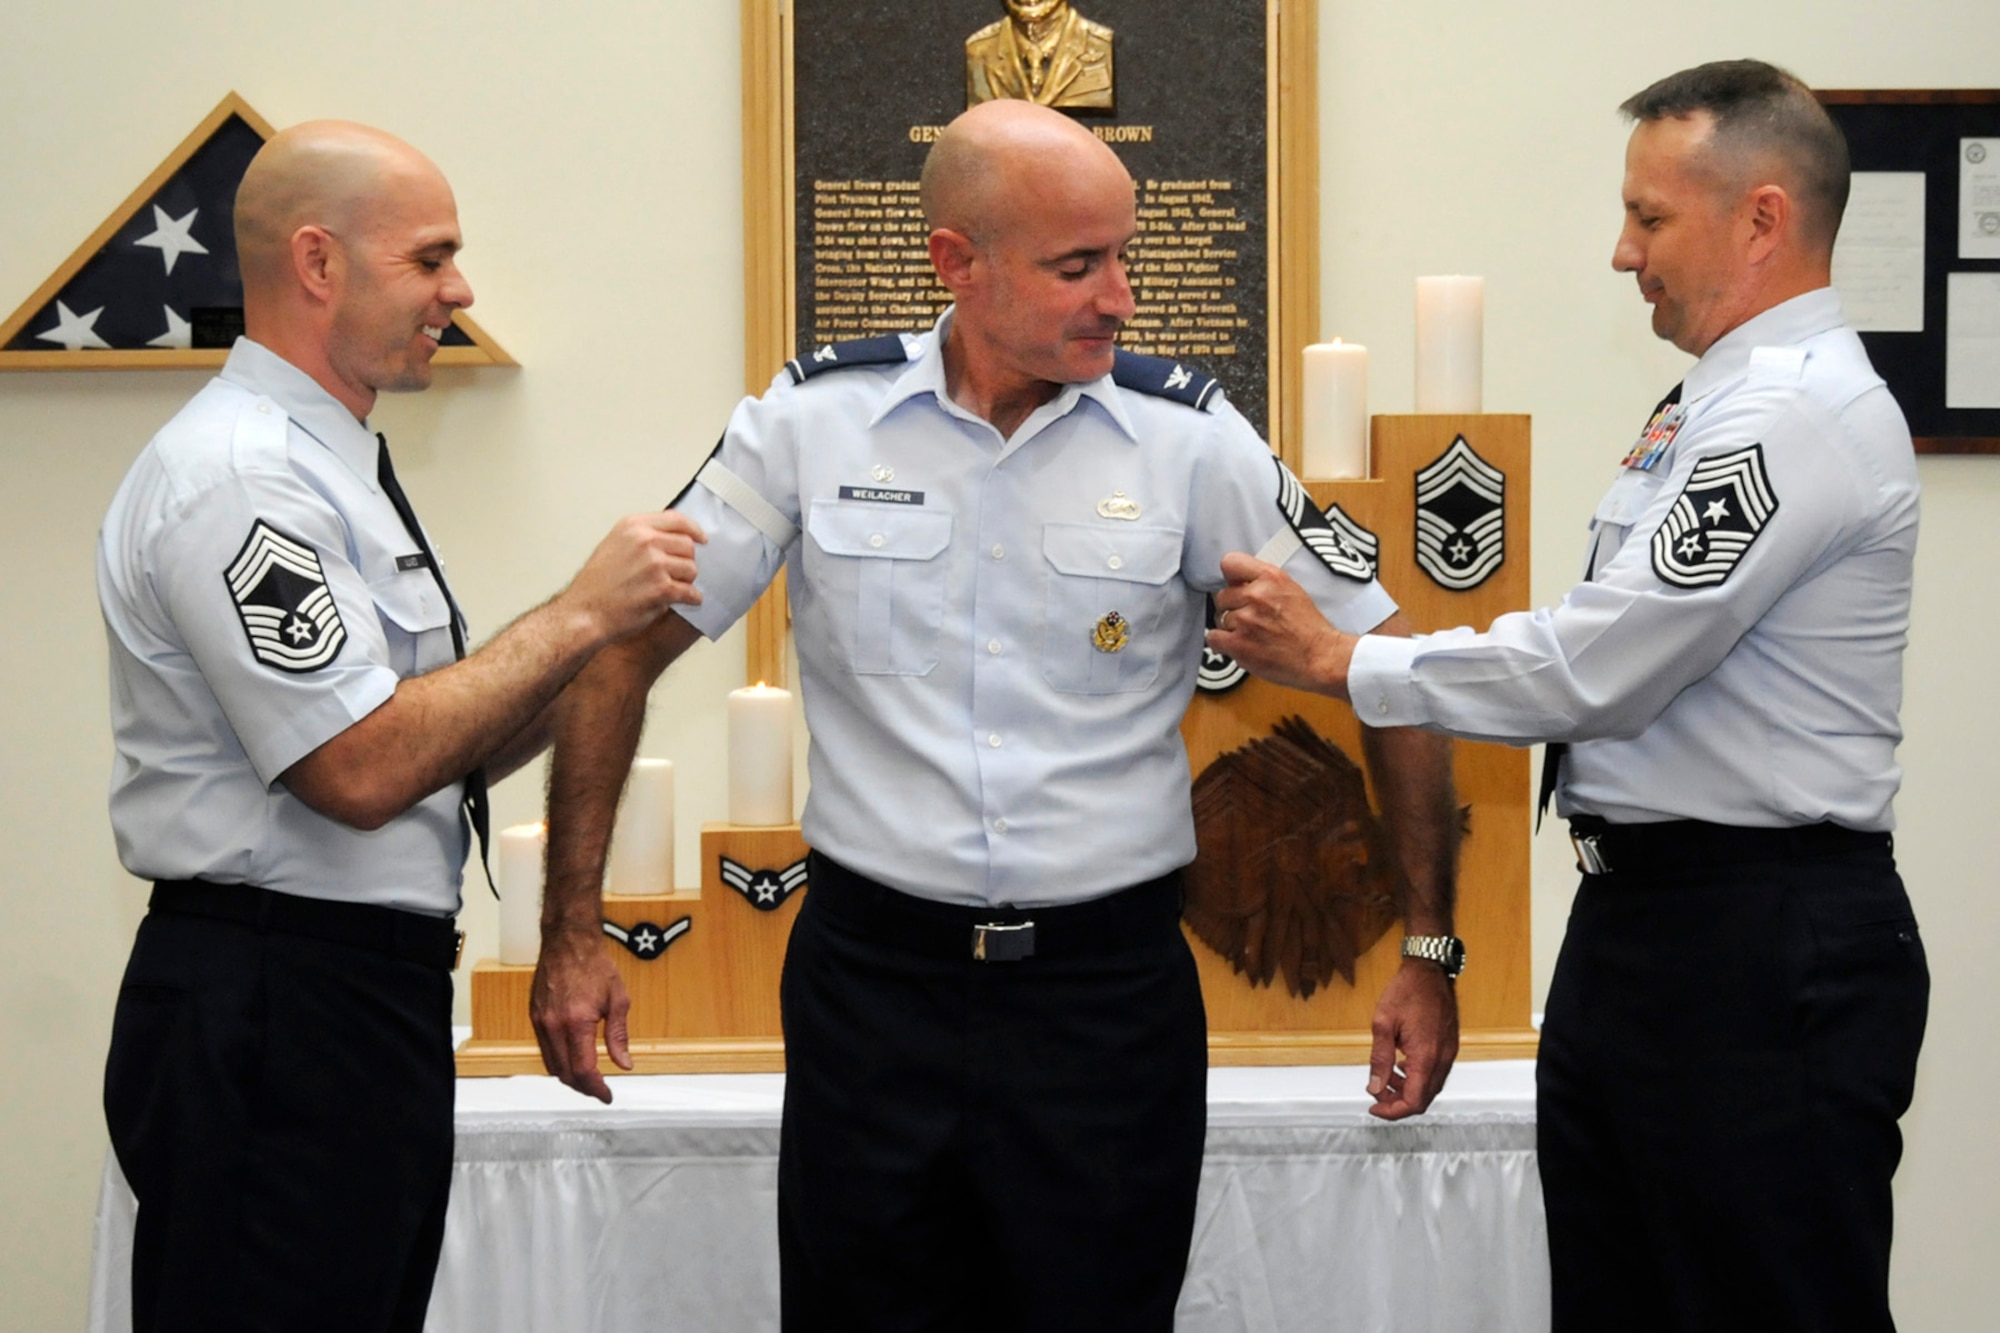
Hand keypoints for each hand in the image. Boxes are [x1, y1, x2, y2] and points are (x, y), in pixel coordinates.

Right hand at [529, 925, 632, 1102]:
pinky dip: (558, 1062)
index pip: (583, 1069)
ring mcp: (541, 1021)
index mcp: (576, 1022)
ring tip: (588, 1079)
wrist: (568, 941)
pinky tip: (572, 1060)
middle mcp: (554, 1025)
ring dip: (569, 1078)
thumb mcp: (618, 1000)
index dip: (596, 1088)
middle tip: (600, 1090)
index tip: (607, 1095)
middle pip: (565, 1073)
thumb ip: (618, 1036)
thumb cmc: (595, 965)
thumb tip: (624, 1064)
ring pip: (551, 1065)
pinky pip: (544, 1050)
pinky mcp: (534, 1016)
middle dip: (583, 1087)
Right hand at [567, 510, 707, 642]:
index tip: (702, 539)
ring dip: (686, 581)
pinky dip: (691, 599)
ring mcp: (654, 564)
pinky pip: (690, 592)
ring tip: (672, 590)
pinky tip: (685, 601)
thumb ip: (641, 537)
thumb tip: (672, 537)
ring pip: (691, 569)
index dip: (694, 530)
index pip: (676, 519)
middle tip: (677, 574)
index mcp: (633, 526)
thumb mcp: (614, 546)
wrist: (584, 613)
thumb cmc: (596, 585)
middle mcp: (645, 541)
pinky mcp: (662, 588)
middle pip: (688, 545)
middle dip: (686, 561)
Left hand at [1208, 551, 1357, 699]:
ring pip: (1219, 618)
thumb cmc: (1308, 628)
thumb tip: (1238, 581)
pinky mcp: (1239, 644)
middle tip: (1251, 618)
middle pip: (1222, 595)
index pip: (1230, 563)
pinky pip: (1213, 638)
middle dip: (1233, 607)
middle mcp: (1257, 595)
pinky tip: (1240, 645)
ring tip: (1252, 634)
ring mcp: (1246, 620)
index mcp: (1271, 577)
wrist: (1320, 657)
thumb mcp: (1291, 589)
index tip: (1235, 587)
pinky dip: (1223, 643)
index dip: (1231, 578)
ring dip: (1231, 627)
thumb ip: (1264, 581)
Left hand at [1365, 958, 1458, 1119]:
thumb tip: (1374, 1086)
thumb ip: (1379, 1058)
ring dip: (1408, 1090)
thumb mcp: (1383, 1023)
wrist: (1430, 970)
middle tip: (1377, 1093)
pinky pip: (1436, 1074)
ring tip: (1385, 1077)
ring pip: (1430, 1088)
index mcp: (1426, 1057)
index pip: (1414, 1102)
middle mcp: (1442, 1059)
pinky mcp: (1449, 1047)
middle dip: (1398, 1102)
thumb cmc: (1407, 991)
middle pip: (1424, 1099)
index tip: (1374, 1107)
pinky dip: (1418, 1078)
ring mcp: (1449, 1054)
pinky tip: (1401, 1066)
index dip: (1392, 1111)